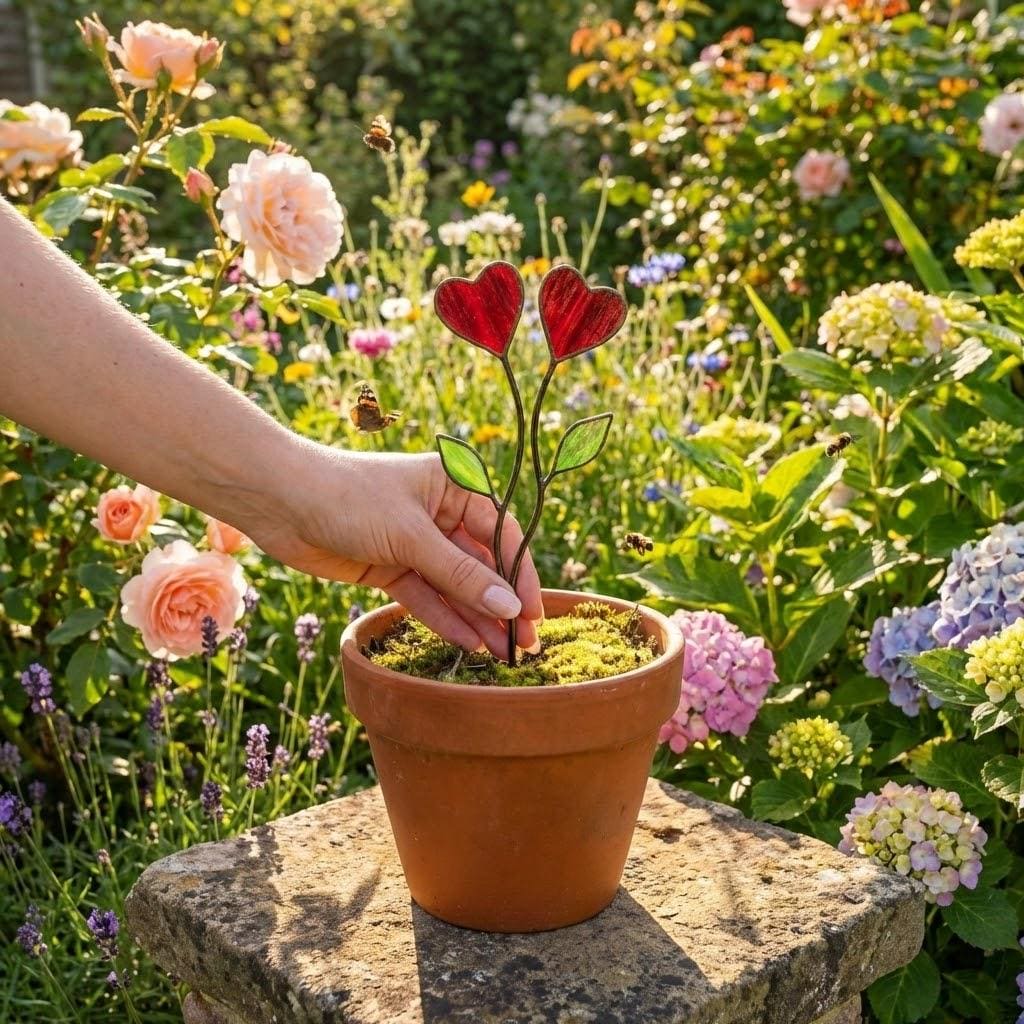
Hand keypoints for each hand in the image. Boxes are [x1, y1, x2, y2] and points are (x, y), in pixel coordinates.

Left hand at [247, 443, 543, 657]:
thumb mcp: (412, 537)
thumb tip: (510, 608)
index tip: (534, 612)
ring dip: (476, 618)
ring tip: (502, 655)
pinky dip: (444, 619)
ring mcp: (414, 543)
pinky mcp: (390, 568)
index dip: (520, 573)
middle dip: (500, 603)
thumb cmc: (350, 499)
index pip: (501, 533)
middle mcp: (439, 513)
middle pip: (480, 564)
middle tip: (525, 643)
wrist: (279, 502)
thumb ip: (461, 576)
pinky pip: (426, 597)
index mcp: (453, 486)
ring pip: (454, 586)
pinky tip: (469, 644)